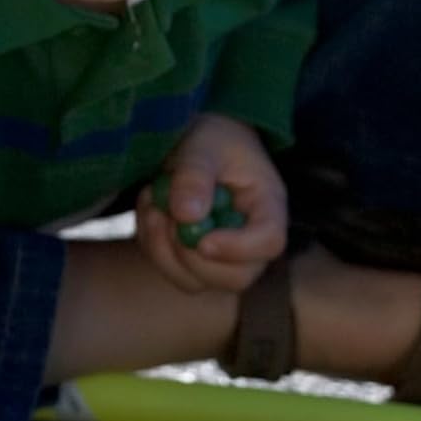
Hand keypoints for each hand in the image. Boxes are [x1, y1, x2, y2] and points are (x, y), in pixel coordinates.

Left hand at [135, 113, 286, 293]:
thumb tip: (186, 215)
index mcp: (268, 207)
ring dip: (162, 248)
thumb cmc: (212, 138)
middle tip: (165, 216)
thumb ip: (195, 175)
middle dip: (190, 256)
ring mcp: (223, 256)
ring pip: (195, 282)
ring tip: (154, 203)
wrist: (199, 143)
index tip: (202, 240)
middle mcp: (251, 241)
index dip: (237, 249)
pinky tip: (152, 210)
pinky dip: (151, 244)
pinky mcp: (194, 260)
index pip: (269, 242)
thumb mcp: (203, 144)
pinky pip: (170, 270)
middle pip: (235, 277)